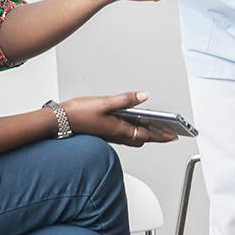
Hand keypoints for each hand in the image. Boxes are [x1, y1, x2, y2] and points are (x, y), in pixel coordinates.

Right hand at [63, 92, 177, 146]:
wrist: (60, 120)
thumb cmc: (79, 113)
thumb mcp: (105, 102)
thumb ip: (126, 99)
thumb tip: (144, 97)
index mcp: (120, 130)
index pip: (148, 134)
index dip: (162, 134)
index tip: (174, 135)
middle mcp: (117, 135)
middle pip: (142, 138)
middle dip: (156, 136)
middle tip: (168, 132)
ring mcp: (110, 135)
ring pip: (133, 136)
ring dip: (145, 133)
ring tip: (155, 127)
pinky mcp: (104, 132)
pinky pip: (124, 134)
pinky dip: (133, 130)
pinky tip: (132, 122)